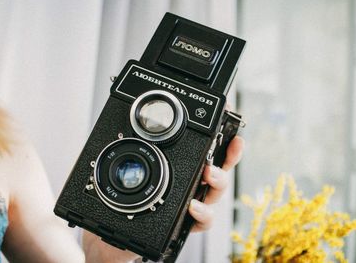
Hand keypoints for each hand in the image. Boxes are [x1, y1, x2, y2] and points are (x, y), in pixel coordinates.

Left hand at [82, 136, 244, 262]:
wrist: (122, 235)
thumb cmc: (134, 200)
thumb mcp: (136, 172)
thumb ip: (142, 153)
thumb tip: (135, 126)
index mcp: (185, 167)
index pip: (208, 149)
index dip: (222, 134)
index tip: (231, 119)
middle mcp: (194, 184)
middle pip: (220, 166)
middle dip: (231, 153)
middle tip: (233, 145)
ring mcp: (194, 203)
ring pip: (217, 192)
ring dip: (219, 180)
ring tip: (210, 174)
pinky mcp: (189, 224)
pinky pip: (204, 220)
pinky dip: (203, 213)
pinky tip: (194, 207)